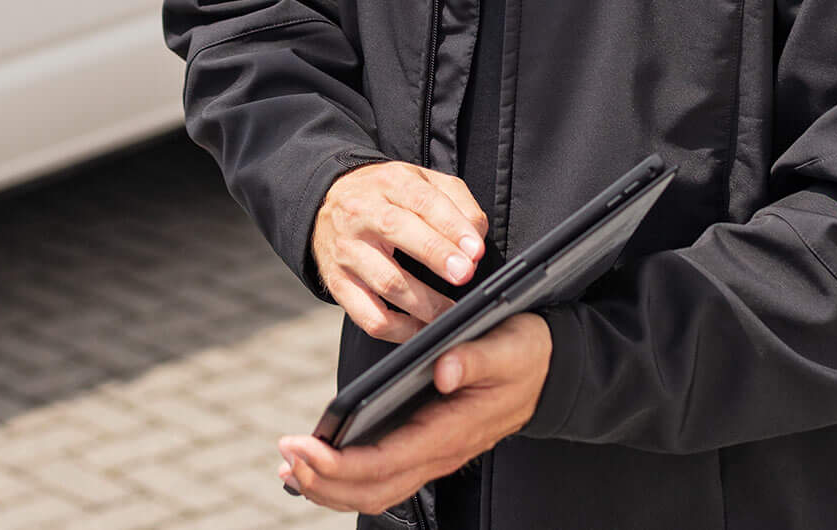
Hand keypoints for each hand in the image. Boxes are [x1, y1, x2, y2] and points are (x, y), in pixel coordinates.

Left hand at [277, 313, 551, 513]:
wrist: (551, 371)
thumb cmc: (525, 355)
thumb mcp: (508, 346)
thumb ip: (476, 357)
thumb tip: (445, 370)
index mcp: (451, 431)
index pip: (386, 463)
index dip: (339, 463)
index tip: (302, 446)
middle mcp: (439, 453)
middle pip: (373, 488)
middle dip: (324, 481)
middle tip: (285, 456)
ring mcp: (433, 456)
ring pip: (375, 490)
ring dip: (329, 486)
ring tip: (289, 468)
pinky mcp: (427, 448)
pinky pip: (383, 477)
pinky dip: (345, 477)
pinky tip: (318, 463)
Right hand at [310, 162, 487, 341]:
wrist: (329, 204)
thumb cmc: (387, 198)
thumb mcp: (421, 182)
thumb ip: (456, 202)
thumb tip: (475, 238)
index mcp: (387, 183)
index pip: (421, 200)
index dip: (451, 226)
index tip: (475, 250)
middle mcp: (360, 213)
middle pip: (396, 230)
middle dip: (436, 255)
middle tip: (464, 275)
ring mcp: (346, 250)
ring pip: (385, 280)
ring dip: (424, 302)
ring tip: (451, 310)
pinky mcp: (337, 284)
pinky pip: (368, 316)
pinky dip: (399, 330)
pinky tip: (422, 328)